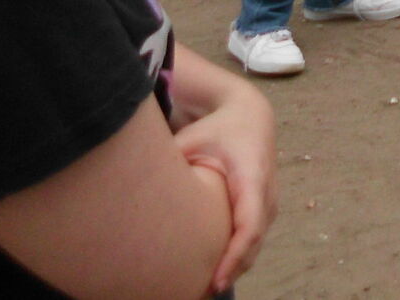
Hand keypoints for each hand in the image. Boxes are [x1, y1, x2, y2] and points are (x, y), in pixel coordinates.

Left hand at [170, 75, 277, 292]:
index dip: (233, 257)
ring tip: (200, 292)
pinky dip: (235, 260)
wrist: (250, 117)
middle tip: (197, 297)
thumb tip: (129, 194)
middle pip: (253, 245)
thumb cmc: (217, 129)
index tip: (214, 282)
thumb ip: (167, 165)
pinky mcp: (265, 210)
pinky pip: (252, 242)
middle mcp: (267, 193)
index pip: (249, 225)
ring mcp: (270, 203)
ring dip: (232, 270)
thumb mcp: (191, 140)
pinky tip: (210, 275)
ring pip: (254, 247)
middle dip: (229, 273)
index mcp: (251, 175)